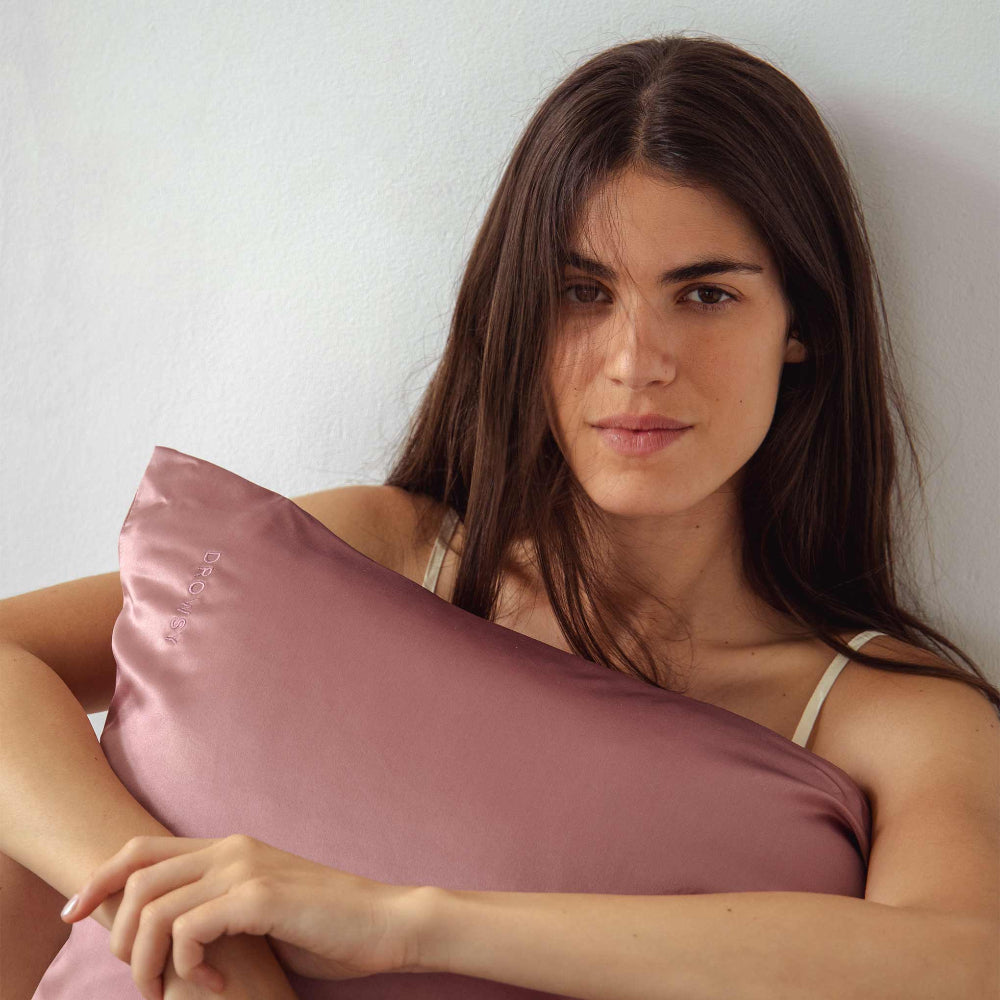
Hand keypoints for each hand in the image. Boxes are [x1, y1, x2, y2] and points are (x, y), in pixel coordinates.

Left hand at [60, 834, 427, 998]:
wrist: (383, 922)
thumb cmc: (324, 925)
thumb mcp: (260, 908)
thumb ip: (217, 905)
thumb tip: (168, 932)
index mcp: (228, 846)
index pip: (140, 849)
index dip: (98, 879)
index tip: (74, 915)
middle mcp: (230, 847)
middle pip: (135, 877)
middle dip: (117, 935)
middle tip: (140, 981)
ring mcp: (245, 868)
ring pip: (156, 908)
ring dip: (149, 961)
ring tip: (171, 991)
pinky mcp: (260, 897)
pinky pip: (190, 929)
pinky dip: (188, 965)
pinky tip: (214, 985)